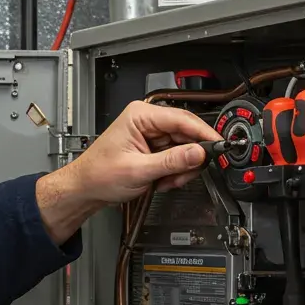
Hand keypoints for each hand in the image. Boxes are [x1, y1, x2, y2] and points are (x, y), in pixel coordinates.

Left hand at [36, 101, 221, 242]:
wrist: (84, 189)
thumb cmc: (98, 175)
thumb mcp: (138, 170)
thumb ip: (171, 162)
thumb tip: (199, 152)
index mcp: (140, 115)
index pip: (182, 119)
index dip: (203, 133)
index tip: (219, 145)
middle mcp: (147, 121)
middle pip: (186, 133)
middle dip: (190, 157)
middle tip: (188, 173)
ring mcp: (151, 134)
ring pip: (184, 147)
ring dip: (180, 168)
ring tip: (166, 181)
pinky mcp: (153, 148)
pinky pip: (176, 157)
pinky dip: (174, 172)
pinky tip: (162, 181)